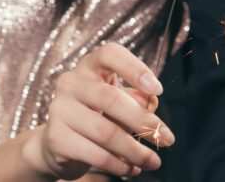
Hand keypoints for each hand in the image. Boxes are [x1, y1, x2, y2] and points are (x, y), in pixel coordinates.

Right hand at [23, 43, 174, 179]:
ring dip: (136, 151)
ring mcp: (60, 109)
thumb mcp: (119, 101)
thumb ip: (137, 99)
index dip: (135, 68)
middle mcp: (71, 82)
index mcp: (90, 66)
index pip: (110, 54)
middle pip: (112, 99)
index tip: (157, 89)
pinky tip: (132, 169)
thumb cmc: (97, 114)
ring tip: (154, 161)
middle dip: (145, 122)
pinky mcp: (56, 138)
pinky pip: (95, 154)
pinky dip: (119, 165)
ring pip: (106, 132)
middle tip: (168, 138)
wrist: (58, 142)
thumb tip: (152, 104)